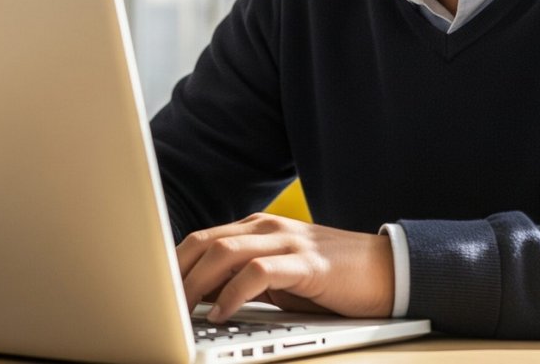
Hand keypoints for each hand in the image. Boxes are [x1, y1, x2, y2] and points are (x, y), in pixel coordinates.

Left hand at [175, 213, 394, 322]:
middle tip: (156, 303)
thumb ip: (242, 280)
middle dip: (175, 273)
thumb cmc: (331, 280)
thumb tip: (199, 297)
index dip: (172, 263)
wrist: (388, 271)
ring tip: (180, 310)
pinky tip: (221, 312)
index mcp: (257, 228)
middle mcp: (268, 228)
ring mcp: (288, 242)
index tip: (151, 291)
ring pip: (224, 252)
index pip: (201, 239)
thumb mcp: (279, 280)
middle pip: (205, 241)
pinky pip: (258, 271)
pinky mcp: (307, 263)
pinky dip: (233, 293)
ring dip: (196, 283)